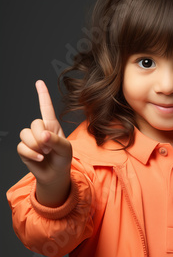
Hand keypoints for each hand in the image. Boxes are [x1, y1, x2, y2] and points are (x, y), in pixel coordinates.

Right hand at [17, 80, 71, 205]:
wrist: (55, 175)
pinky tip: (40, 158)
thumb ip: (56, 141)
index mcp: (52, 125)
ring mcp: (31, 139)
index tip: (39, 82)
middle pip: (35, 123)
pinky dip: (32, 154)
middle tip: (50, 148)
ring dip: (37, 146)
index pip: (46, 107)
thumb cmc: (63, 159)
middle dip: (42, 137)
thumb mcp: (66, 149)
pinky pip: (22, 147)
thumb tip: (42, 136)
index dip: (42, 94)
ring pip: (26, 134)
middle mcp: (40, 129)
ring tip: (45, 153)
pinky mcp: (24, 149)